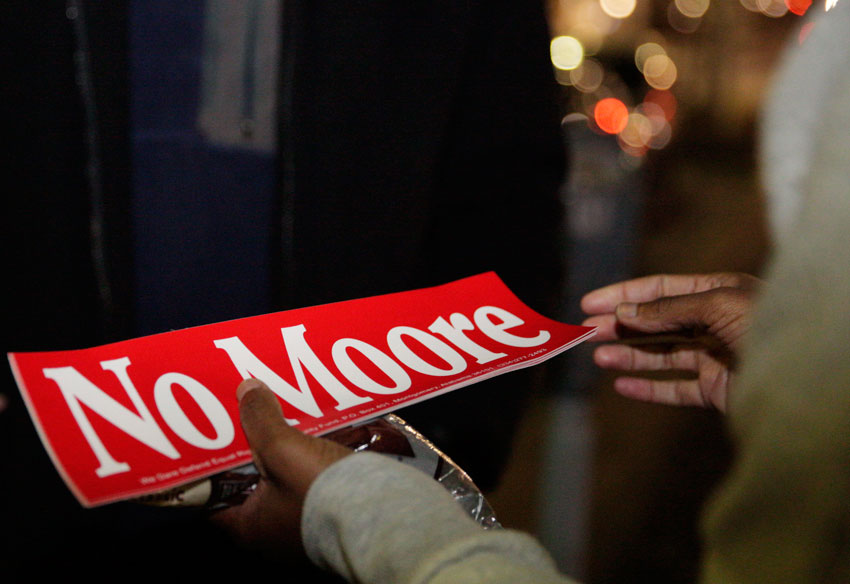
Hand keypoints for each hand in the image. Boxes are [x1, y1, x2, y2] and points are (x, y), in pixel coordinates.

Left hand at [212, 379, 351, 550]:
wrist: (384, 515)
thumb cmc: (322, 493)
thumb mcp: (283, 449)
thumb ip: (261, 419)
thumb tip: (246, 390)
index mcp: (250, 528)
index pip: (214, 501)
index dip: (209, 472)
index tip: (210, 444)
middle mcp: (273, 535)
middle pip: (251, 489)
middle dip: (253, 457)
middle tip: (251, 424)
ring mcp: (305, 529)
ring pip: (284, 485)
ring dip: (286, 459)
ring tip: (286, 425)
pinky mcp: (333, 518)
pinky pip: (312, 486)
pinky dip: (311, 465)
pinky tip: (317, 440)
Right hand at [581, 273, 761, 411]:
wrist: (808, 378)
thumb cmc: (771, 326)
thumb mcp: (718, 305)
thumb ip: (669, 310)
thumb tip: (625, 311)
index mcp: (716, 293)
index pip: (659, 290)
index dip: (623, 295)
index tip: (589, 304)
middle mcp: (713, 322)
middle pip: (655, 323)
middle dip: (619, 326)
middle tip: (583, 332)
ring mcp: (715, 356)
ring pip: (660, 355)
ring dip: (627, 355)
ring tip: (597, 357)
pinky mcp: (717, 389)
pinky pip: (676, 389)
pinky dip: (648, 388)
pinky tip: (623, 386)